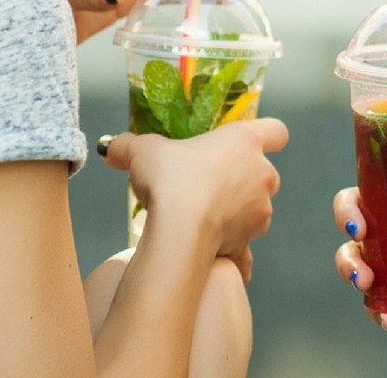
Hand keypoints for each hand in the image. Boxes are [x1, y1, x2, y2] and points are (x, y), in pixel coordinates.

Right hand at [102, 119, 287, 280]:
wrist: (180, 230)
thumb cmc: (171, 179)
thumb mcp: (143, 152)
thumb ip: (129, 147)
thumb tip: (111, 147)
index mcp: (245, 142)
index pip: (276, 131)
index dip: (266, 135)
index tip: (248, 142)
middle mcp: (262, 175)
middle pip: (264, 173)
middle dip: (241, 179)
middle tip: (208, 183)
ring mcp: (259, 212)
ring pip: (254, 209)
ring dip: (235, 212)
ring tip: (202, 217)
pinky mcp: (248, 242)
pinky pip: (244, 248)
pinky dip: (232, 251)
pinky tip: (214, 256)